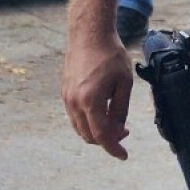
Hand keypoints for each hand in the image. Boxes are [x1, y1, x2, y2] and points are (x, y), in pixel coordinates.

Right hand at [60, 34, 134, 159]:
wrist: (89, 34)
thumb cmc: (110, 54)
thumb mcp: (124, 82)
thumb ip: (121, 109)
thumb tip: (119, 128)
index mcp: (91, 101)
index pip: (102, 135)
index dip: (114, 148)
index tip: (123, 156)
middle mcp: (75, 103)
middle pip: (89, 135)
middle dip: (107, 139)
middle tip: (124, 131)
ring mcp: (67, 98)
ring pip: (80, 128)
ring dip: (97, 131)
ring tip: (115, 122)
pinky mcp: (65, 93)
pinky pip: (75, 117)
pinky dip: (88, 122)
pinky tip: (102, 112)